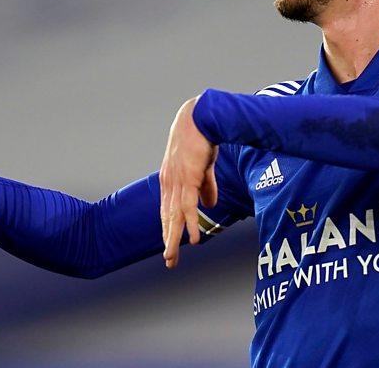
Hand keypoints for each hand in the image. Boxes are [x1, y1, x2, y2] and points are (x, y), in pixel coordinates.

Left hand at [159, 96, 218, 268]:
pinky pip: (188, 206)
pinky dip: (190, 224)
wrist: (201, 117)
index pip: (168, 210)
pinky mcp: (188, 178)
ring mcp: (177, 181)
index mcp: (171, 180)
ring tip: (174, 257)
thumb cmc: (201, 138)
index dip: (169, 228)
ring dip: (175, 238)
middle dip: (169, 240)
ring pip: (175, 216)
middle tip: (170, 261)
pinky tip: (193, 239)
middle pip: (168, 217)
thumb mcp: (203, 167)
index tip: (171, 245)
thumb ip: (205, 187)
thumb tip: (210, 205)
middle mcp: (169, 183)